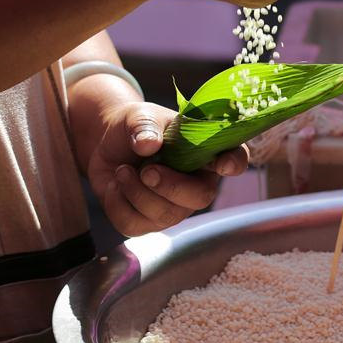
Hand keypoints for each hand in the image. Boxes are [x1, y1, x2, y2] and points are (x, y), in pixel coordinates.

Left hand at [86, 101, 248, 236]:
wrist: (107, 145)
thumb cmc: (135, 128)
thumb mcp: (138, 116)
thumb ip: (145, 126)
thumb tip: (148, 144)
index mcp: (206, 152)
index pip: (234, 158)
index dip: (234, 163)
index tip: (223, 165)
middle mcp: (197, 184)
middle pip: (200, 197)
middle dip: (170, 186)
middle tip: (146, 170)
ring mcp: (175, 207)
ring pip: (164, 215)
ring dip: (135, 192)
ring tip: (122, 170)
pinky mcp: (147, 222)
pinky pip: (134, 225)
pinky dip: (117, 204)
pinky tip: (116, 186)